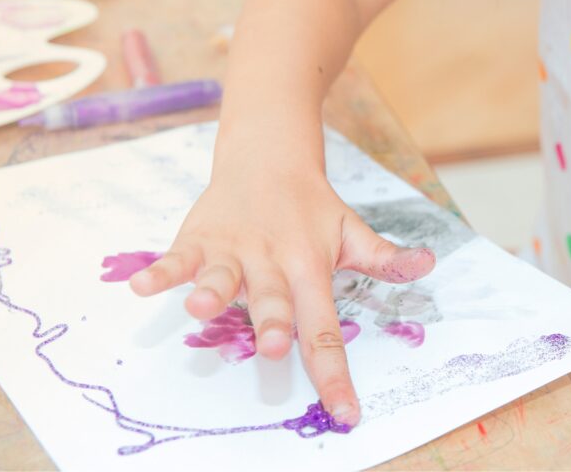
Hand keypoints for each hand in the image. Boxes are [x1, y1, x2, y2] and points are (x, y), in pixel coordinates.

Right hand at [126, 156, 435, 425]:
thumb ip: (384, 258)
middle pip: (273, 300)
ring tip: (199, 307)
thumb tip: (427, 266)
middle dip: (273, 324)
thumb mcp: (352, 231)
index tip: (344, 413)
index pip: (325, 327)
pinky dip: (162, 270)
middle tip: (275, 348)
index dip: (335, 372)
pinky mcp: (200, 238)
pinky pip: (179, 257)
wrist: (270, 156)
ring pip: (223, 276)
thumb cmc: (313, 208)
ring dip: (212, 291)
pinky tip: (143, 284)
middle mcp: (272, 261)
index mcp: (311, 267)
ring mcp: (234, 250)